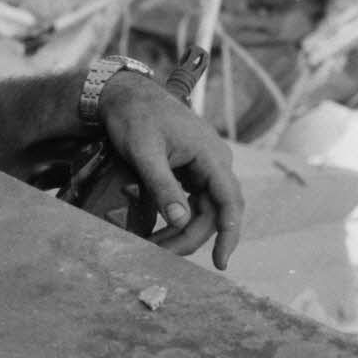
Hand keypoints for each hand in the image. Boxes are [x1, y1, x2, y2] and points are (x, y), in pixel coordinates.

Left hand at [98, 71, 244, 269]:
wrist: (127, 95)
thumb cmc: (136, 118)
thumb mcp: (145, 153)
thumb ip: (163, 187)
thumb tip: (180, 221)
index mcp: (211, 155)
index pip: (230, 201)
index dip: (229, 234)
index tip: (221, 262)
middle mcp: (215, 162)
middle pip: (215, 212)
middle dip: (190, 238)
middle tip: (160, 255)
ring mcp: (205, 166)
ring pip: (204, 209)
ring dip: (183, 231)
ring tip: (155, 245)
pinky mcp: (193, 169)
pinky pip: (195, 200)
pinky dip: (179, 218)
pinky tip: (161, 230)